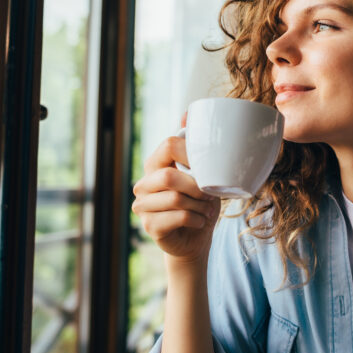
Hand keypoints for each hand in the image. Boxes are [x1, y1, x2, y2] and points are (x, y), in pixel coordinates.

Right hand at [132, 133, 220, 262]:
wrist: (194, 238)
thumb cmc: (198, 203)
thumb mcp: (202, 173)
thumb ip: (194, 148)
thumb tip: (186, 113)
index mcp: (155, 164)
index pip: (169, 145)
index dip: (191, 154)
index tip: (206, 168)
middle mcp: (144, 183)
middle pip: (169, 175)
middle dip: (196, 187)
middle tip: (210, 195)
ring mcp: (143, 205)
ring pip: (176, 198)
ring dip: (200, 205)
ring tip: (206, 209)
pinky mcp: (149, 226)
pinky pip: (179, 217)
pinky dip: (197, 219)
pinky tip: (199, 221)